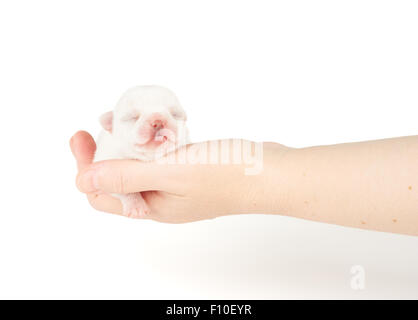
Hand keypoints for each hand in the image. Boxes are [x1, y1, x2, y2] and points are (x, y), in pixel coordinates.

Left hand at [70, 131, 288, 222]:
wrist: (270, 172)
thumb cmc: (226, 175)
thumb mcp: (169, 172)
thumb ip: (126, 176)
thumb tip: (83, 181)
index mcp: (152, 207)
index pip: (104, 194)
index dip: (86, 166)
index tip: (81, 136)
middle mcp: (161, 200)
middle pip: (120, 180)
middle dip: (105, 153)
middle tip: (100, 123)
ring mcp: (178, 186)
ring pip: (141, 168)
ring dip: (129, 147)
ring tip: (125, 122)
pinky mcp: (192, 171)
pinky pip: (162, 159)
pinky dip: (153, 144)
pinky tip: (155, 129)